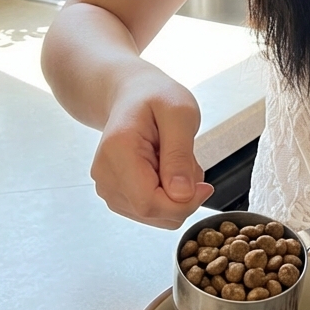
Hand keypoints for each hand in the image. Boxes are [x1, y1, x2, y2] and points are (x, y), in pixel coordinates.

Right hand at [90, 65, 213, 227]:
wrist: (132, 94)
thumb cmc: (156, 97)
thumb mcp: (180, 114)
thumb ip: (180, 154)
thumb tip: (181, 195)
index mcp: (117, 151)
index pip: (149, 202)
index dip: (182, 203)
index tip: (204, 186)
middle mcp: (105, 174)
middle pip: (151, 212)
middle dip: (181, 197)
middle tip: (189, 162)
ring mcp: (107, 187)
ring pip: (153, 215)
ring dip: (175, 196)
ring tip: (174, 160)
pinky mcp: (115, 194)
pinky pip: (150, 210)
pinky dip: (166, 196)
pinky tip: (166, 169)